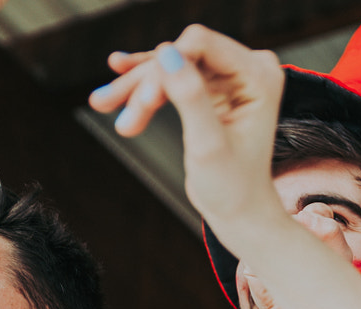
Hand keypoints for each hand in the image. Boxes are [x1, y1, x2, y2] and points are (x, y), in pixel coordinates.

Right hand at [90, 29, 288, 240]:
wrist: (238, 210)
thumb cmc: (232, 186)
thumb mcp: (208, 145)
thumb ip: (190, 98)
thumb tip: (167, 53)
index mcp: (260, 76)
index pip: (200, 46)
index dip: (164, 67)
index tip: (140, 102)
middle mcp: (249, 67)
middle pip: (182, 53)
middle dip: (146, 82)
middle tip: (107, 106)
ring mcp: (231, 73)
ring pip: (171, 63)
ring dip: (136, 86)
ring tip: (101, 102)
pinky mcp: (213, 84)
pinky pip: (172, 73)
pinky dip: (144, 84)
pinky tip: (115, 76)